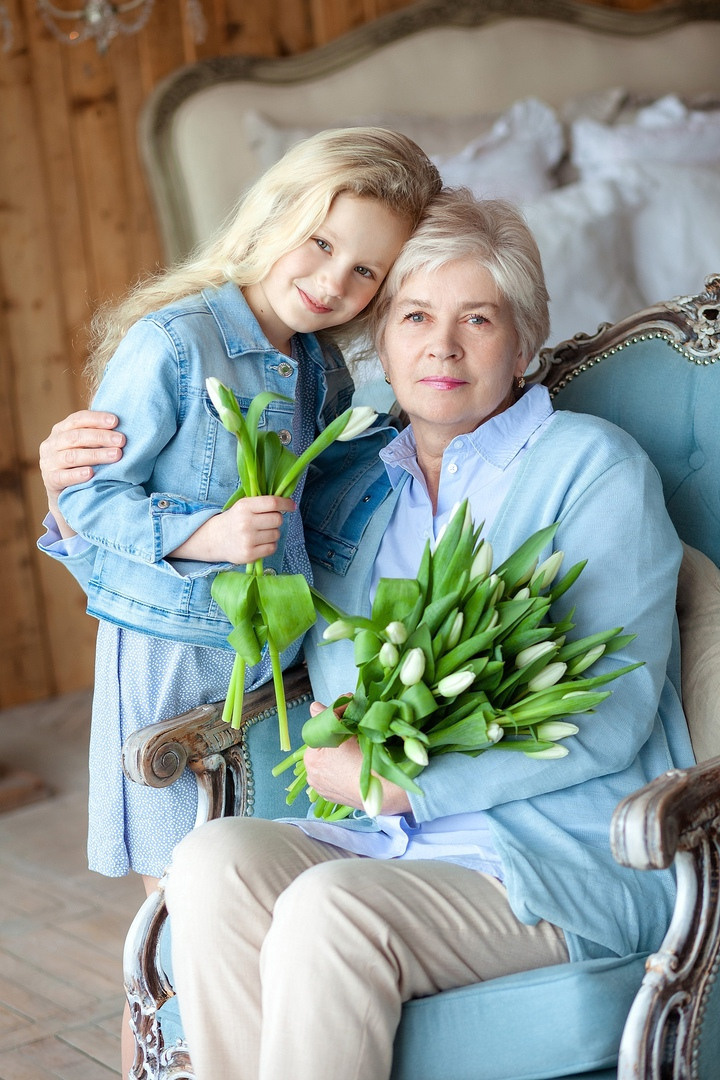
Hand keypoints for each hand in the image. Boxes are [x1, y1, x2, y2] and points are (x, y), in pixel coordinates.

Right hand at [39, 410, 124, 536]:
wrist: (68, 496)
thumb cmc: (84, 465)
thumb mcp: (88, 448)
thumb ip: (99, 437)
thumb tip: (126, 428)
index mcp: (61, 430)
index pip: (78, 419)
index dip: (97, 419)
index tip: (116, 421)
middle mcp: (51, 444)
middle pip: (76, 436)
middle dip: (101, 437)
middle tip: (122, 441)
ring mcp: (48, 462)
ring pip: (71, 456)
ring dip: (95, 455)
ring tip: (116, 455)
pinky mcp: (50, 481)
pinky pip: (62, 477)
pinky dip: (77, 474)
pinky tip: (91, 473)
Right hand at [169, 494, 296, 564]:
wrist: (214, 539)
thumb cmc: (235, 520)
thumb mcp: (243, 506)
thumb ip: (262, 503)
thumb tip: (289, 503)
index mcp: (244, 506)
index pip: (272, 503)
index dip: (286, 503)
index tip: (292, 506)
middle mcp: (245, 522)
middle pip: (277, 519)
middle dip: (276, 520)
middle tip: (267, 522)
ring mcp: (247, 539)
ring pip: (276, 534)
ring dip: (272, 534)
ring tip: (260, 534)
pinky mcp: (249, 554)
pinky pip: (272, 548)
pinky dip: (270, 545)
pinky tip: (260, 543)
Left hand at [304, 704, 411, 815]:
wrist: (383, 790)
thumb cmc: (363, 758)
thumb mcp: (347, 730)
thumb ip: (330, 715)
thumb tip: (314, 706)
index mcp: (311, 758)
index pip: (319, 736)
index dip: (334, 729)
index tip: (347, 730)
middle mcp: (312, 776)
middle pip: (324, 751)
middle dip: (335, 745)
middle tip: (353, 743)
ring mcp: (322, 789)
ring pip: (330, 766)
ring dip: (338, 760)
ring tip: (356, 757)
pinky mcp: (334, 799)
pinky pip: (336, 780)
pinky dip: (342, 774)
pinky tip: (355, 770)